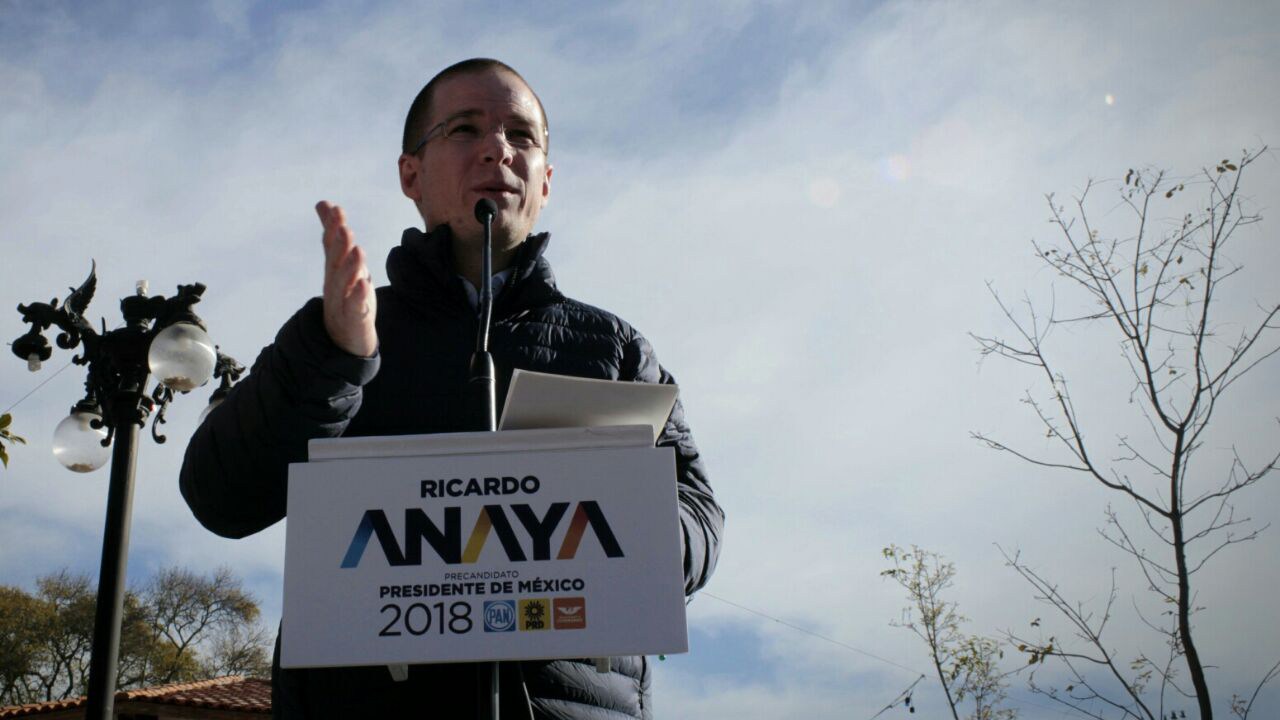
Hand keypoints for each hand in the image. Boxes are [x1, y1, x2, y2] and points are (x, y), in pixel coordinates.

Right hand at [316, 201, 376, 356]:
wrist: (345, 339)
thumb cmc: (346, 295)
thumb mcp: (341, 264)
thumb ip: (333, 236)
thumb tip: (324, 204)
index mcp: (334, 269)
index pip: (331, 245)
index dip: (332, 227)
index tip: (334, 208)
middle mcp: (335, 283)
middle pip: (336, 262)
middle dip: (339, 244)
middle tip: (343, 227)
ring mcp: (342, 301)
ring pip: (344, 283)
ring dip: (350, 267)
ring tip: (357, 251)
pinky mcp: (354, 319)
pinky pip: (355, 307)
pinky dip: (358, 296)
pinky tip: (363, 284)